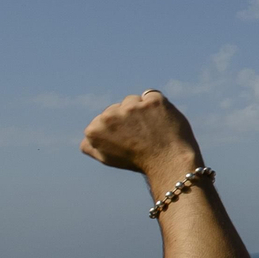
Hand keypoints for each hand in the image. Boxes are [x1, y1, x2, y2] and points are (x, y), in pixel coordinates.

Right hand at [80, 91, 202, 181]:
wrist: (170, 162)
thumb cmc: (139, 162)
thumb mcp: (108, 158)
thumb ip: (91, 145)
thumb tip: (88, 133)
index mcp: (94, 130)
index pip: (104, 119)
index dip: (119, 130)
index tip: (128, 141)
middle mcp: (109, 116)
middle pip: (117, 108)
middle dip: (129, 119)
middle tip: (141, 137)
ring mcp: (132, 107)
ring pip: (132, 100)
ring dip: (140, 110)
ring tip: (151, 129)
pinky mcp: (153, 101)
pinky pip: (151, 95)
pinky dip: (157, 105)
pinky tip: (161, 119)